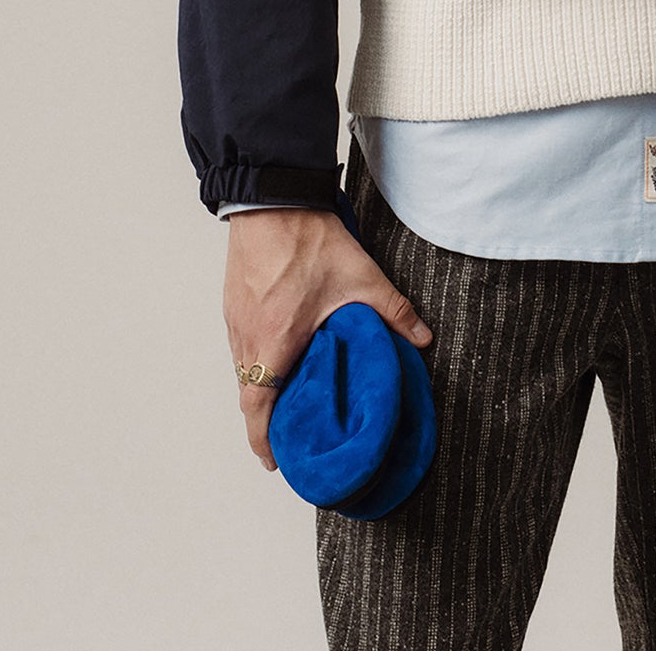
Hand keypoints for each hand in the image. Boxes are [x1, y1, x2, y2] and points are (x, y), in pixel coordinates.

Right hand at [223, 207, 432, 471]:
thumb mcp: (360, 277)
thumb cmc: (307, 238)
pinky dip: (255, 358)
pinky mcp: (233, 301)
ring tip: (285, 400)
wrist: (272, 196)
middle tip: (286, 436)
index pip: (258, 408)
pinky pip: (240, 343)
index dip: (264, 440)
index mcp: (275, 342)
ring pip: (242, 367)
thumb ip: (393, 311)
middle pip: (248, 393)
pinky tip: (277, 353)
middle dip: (265, 420)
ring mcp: (236, 318)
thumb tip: (421, 337)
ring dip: (259, 388)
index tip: (276, 460)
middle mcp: (247, 337)